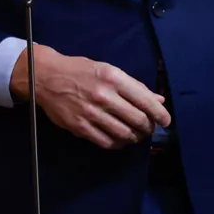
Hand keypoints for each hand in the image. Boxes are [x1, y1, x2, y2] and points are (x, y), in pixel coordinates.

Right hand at [11, 44, 170, 149]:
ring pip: (124, 134)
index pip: (145, 100)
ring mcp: (91, 113)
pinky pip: (106, 142)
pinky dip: (118, 144)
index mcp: (114, 78)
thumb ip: (134, 86)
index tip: (166, 121)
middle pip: (137, 120)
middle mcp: (104, 96)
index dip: (160, 114)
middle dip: (148, 127)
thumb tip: (158, 100)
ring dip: (135, 137)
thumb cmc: (81, 70)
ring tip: (136, 134)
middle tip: (149, 128)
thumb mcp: (109, 70)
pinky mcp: (80, 127)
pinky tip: (120, 140)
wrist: (47, 77)